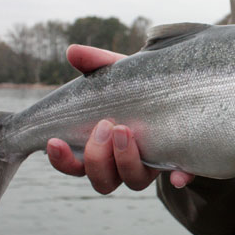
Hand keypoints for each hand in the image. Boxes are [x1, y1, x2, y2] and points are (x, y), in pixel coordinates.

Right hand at [46, 45, 194, 193]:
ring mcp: (150, 167)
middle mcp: (122, 165)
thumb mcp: (118, 74)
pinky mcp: (179, 164)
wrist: (176, 89)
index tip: (55, 141)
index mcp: (101, 148)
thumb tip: (73, 52)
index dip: (62, 160)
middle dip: (97, 158)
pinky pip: (180, 179)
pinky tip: (178, 176)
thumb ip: (97, 64)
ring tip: (126, 130)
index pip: (75, 166)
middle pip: (102, 181)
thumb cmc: (136, 87)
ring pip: (133, 182)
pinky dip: (178, 178)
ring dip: (126, 161)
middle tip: (104, 125)